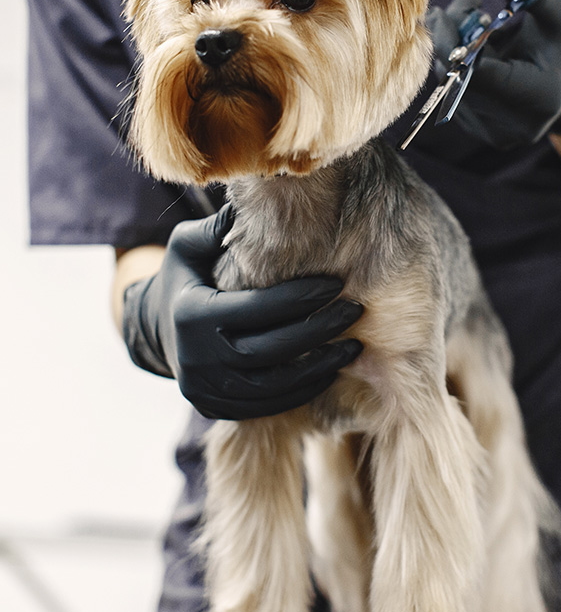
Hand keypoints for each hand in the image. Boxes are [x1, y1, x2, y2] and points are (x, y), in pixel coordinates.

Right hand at [121, 206, 362, 418]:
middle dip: (319, 330)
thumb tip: (253, 202)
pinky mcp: (216, 408)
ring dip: (319, 367)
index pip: (256, 308)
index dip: (300, 297)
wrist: (154, 330)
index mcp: (192, 314)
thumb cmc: (185, 277)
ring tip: (354, 347)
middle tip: (355, 312)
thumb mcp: (188, 245)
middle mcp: (196, 358)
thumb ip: (218, 227)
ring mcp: (206, 389)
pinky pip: (267, 406)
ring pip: (273, 385)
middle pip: (271, 349)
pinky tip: (330, 370)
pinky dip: (302, 391)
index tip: (337, 283)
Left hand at [426, 0, 560, 148]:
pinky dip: (454, 60)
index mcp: (539, 98)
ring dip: (450, 44)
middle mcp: (514, 125)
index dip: (455, 43)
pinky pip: (451, 91)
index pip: (480, 75)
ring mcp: (493, 133)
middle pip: (459, 79)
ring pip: (449, 84)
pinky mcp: (477, 129)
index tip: (444, 12)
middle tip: (465, 1)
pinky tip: (474, 40)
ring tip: (475, 15)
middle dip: (451, 36)